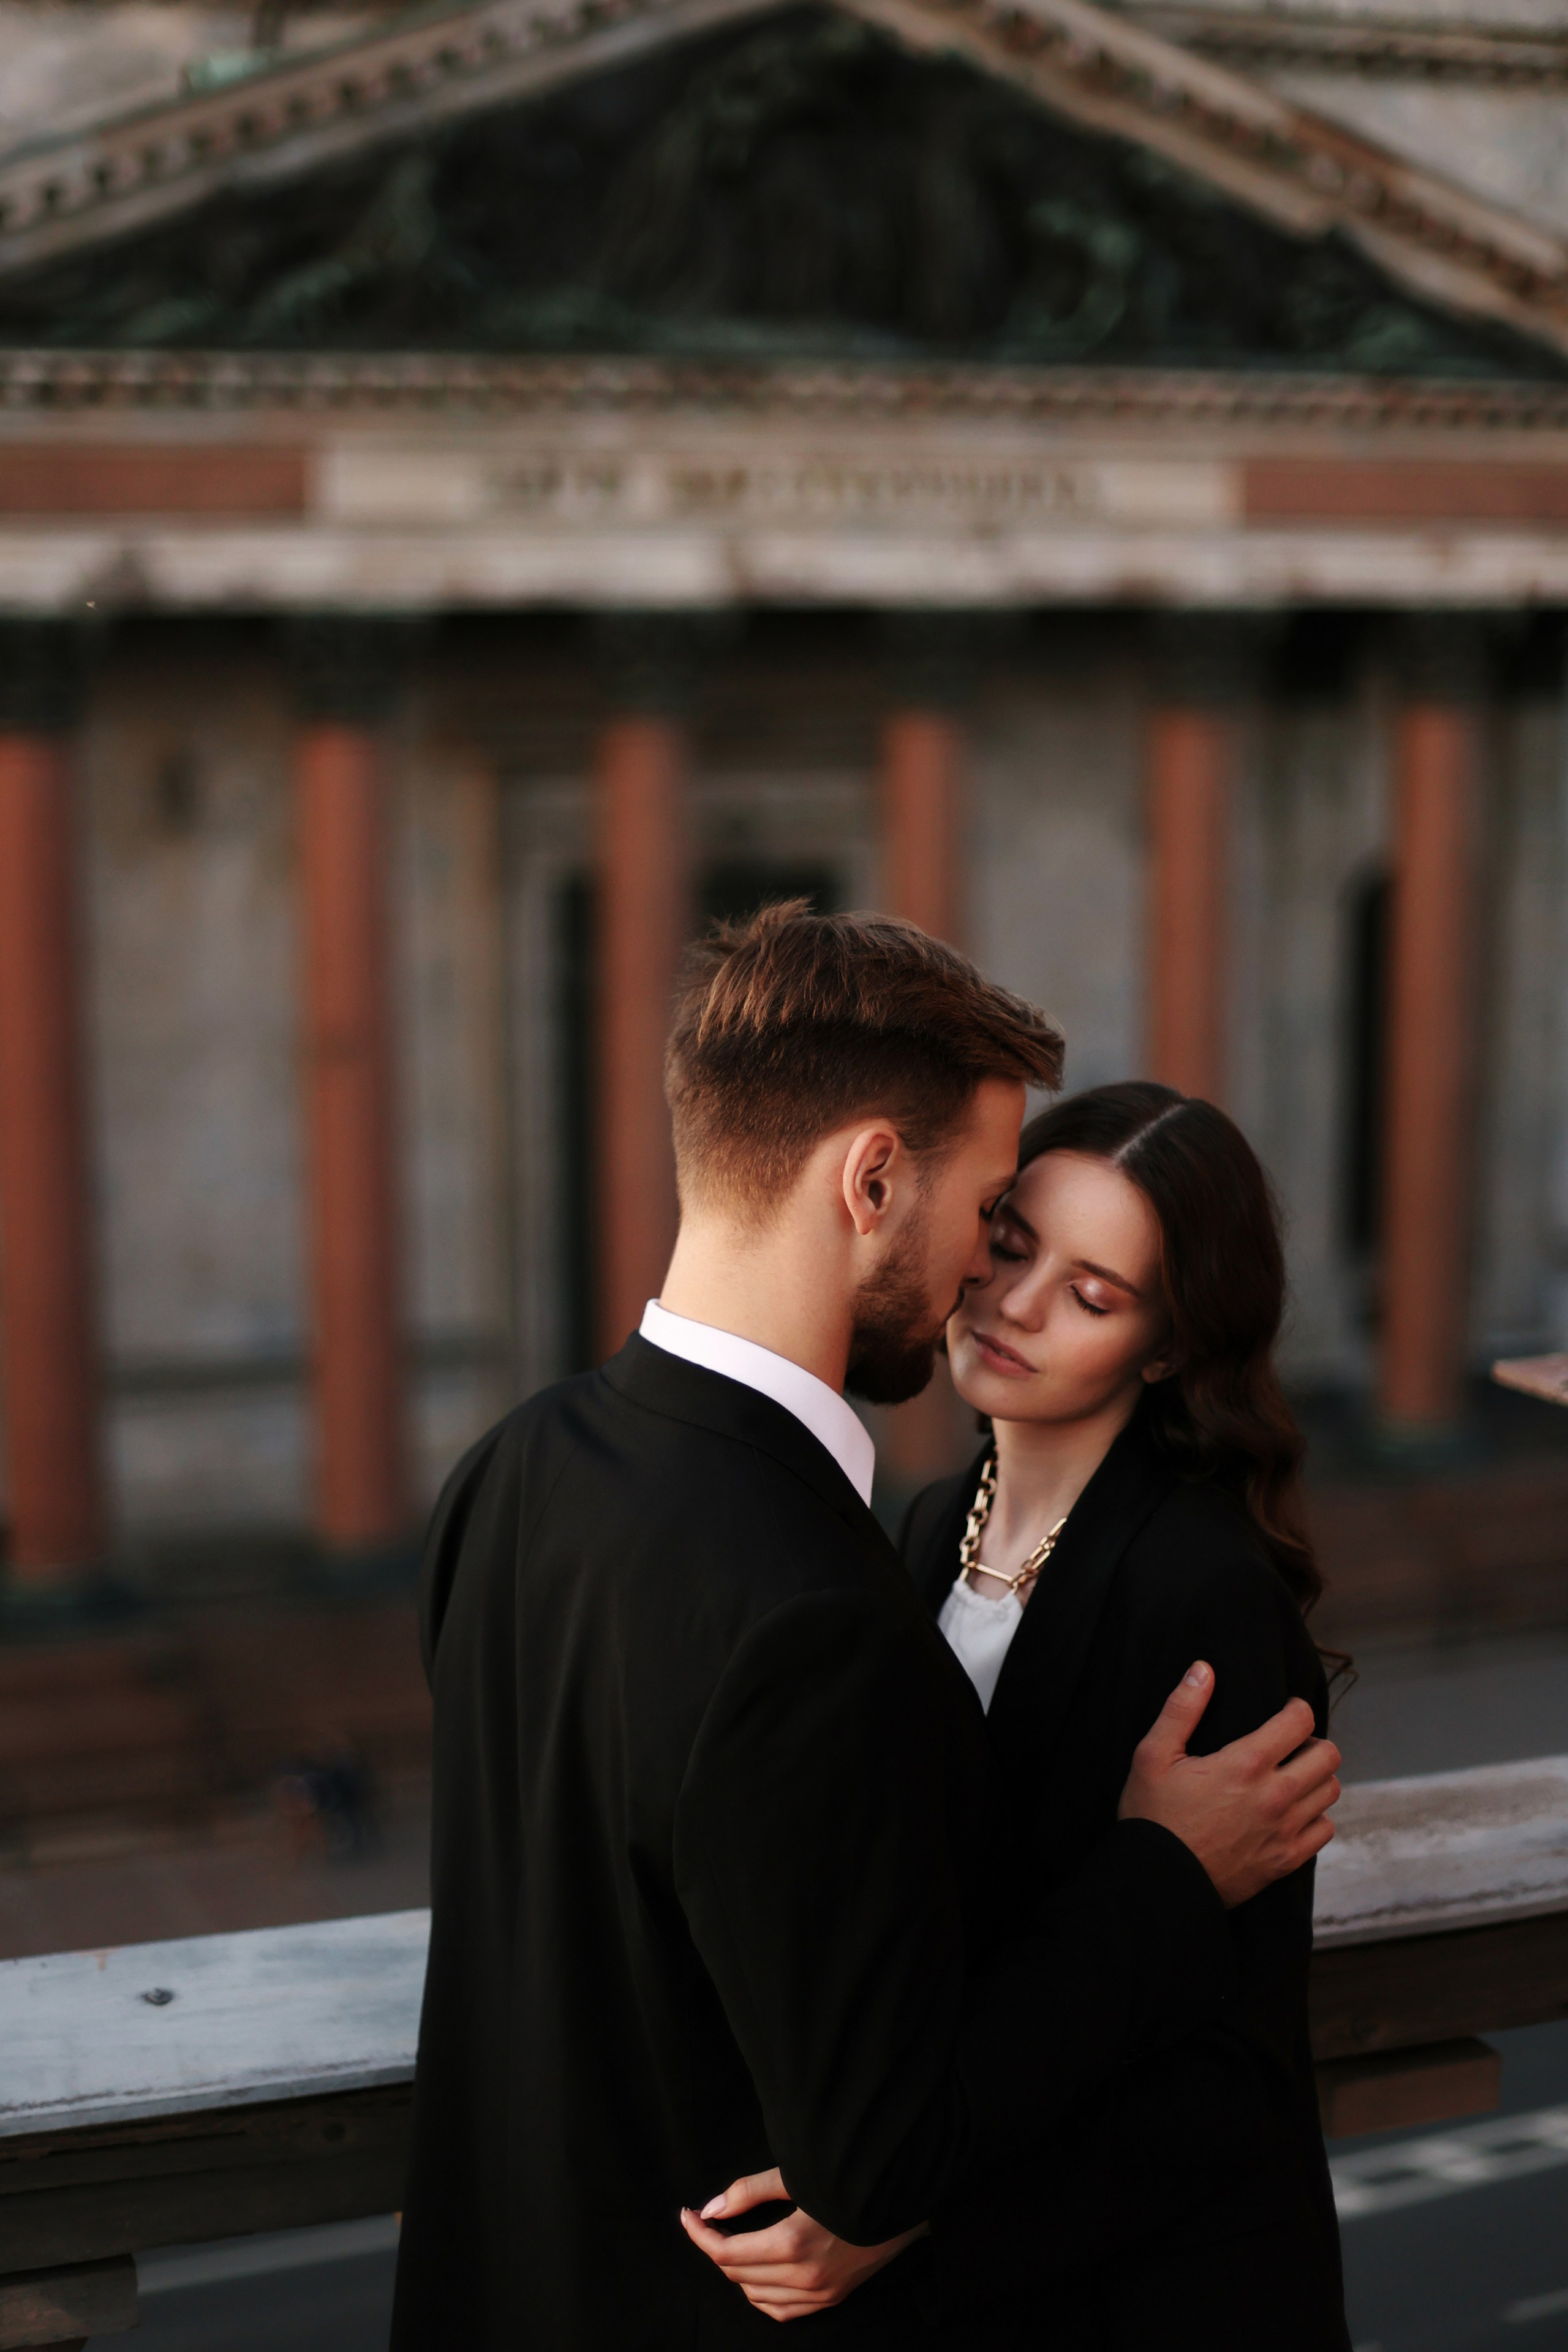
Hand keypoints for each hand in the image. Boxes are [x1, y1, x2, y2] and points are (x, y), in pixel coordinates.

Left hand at [680, 2167, 925, 2321]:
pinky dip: (761, 2295)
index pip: (726, 2252)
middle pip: (736, 2274)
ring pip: (755, 2296)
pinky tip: (757, 2273)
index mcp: (792, 2243)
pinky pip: (781, 2311)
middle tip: (706, 2221)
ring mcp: (819, 2294)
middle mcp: (804, 2277)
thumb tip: (710, 2208)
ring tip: (731, 2241)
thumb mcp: (797, 2176)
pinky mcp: (831, 2299)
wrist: (903, 2201)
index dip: (699, 2235)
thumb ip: (750, 2192)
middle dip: (714, 2247)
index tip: (686, 2216)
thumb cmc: (848, 2180)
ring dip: (736, 2271)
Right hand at [1118, 1661, 1340, 1907]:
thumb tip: (1203, 1669)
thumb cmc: (1153, 1817)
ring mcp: (1284, 1831)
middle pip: (1328, 1755)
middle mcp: (1274, 1796)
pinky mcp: (1285, 1861)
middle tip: (1290, 1745)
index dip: (1296, 1708)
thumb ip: (1181, 1708)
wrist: (1158, 1881)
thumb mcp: (1152, 1755)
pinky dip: (1315, 1816)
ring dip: (1315, 1778)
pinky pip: (1324, 1830)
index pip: (1299, 1721)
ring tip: (1292, 1776)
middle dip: (1312, 1741)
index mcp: (1245, 1764)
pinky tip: (1292, 1813)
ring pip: (1329, 1791)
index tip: (1285, 1711)